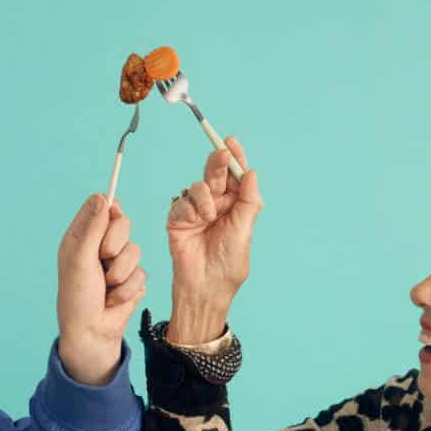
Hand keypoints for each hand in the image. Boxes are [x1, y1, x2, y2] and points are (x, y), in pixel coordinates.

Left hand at [56, 194, 146, 384]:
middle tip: (102, 261)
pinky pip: (142, 273)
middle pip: (124, 224)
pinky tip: (115, 300)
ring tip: (106, 288)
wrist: (92, 333)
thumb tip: (102, 196)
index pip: (102, 207)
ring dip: (121, 274)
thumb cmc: (77, 298)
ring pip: (136, 250)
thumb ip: (92, 228)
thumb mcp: (80, 260)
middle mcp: (100, 246)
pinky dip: (128, 290)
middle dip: (115, 246)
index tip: (112, 217)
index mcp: (81, 237)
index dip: (109, 213)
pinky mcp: (133, 280)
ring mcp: (118, 263)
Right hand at [165, 137, 261, 343]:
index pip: (236, 177)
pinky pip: (181, 202)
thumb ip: (248, 200)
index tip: (232, 142)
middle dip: (218, 163)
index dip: (234, 159)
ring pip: (197, 187)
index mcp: (236, 207)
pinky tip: (195, 221)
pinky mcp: (178, 219)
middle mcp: (217, 205)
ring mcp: (196, 212)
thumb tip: (252, 172)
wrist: (205, 287)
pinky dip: (189, 208)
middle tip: (221, 154)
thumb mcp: (244, 230)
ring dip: (204, 196)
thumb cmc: (229, 265)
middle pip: (216, 175)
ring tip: (208, 215)